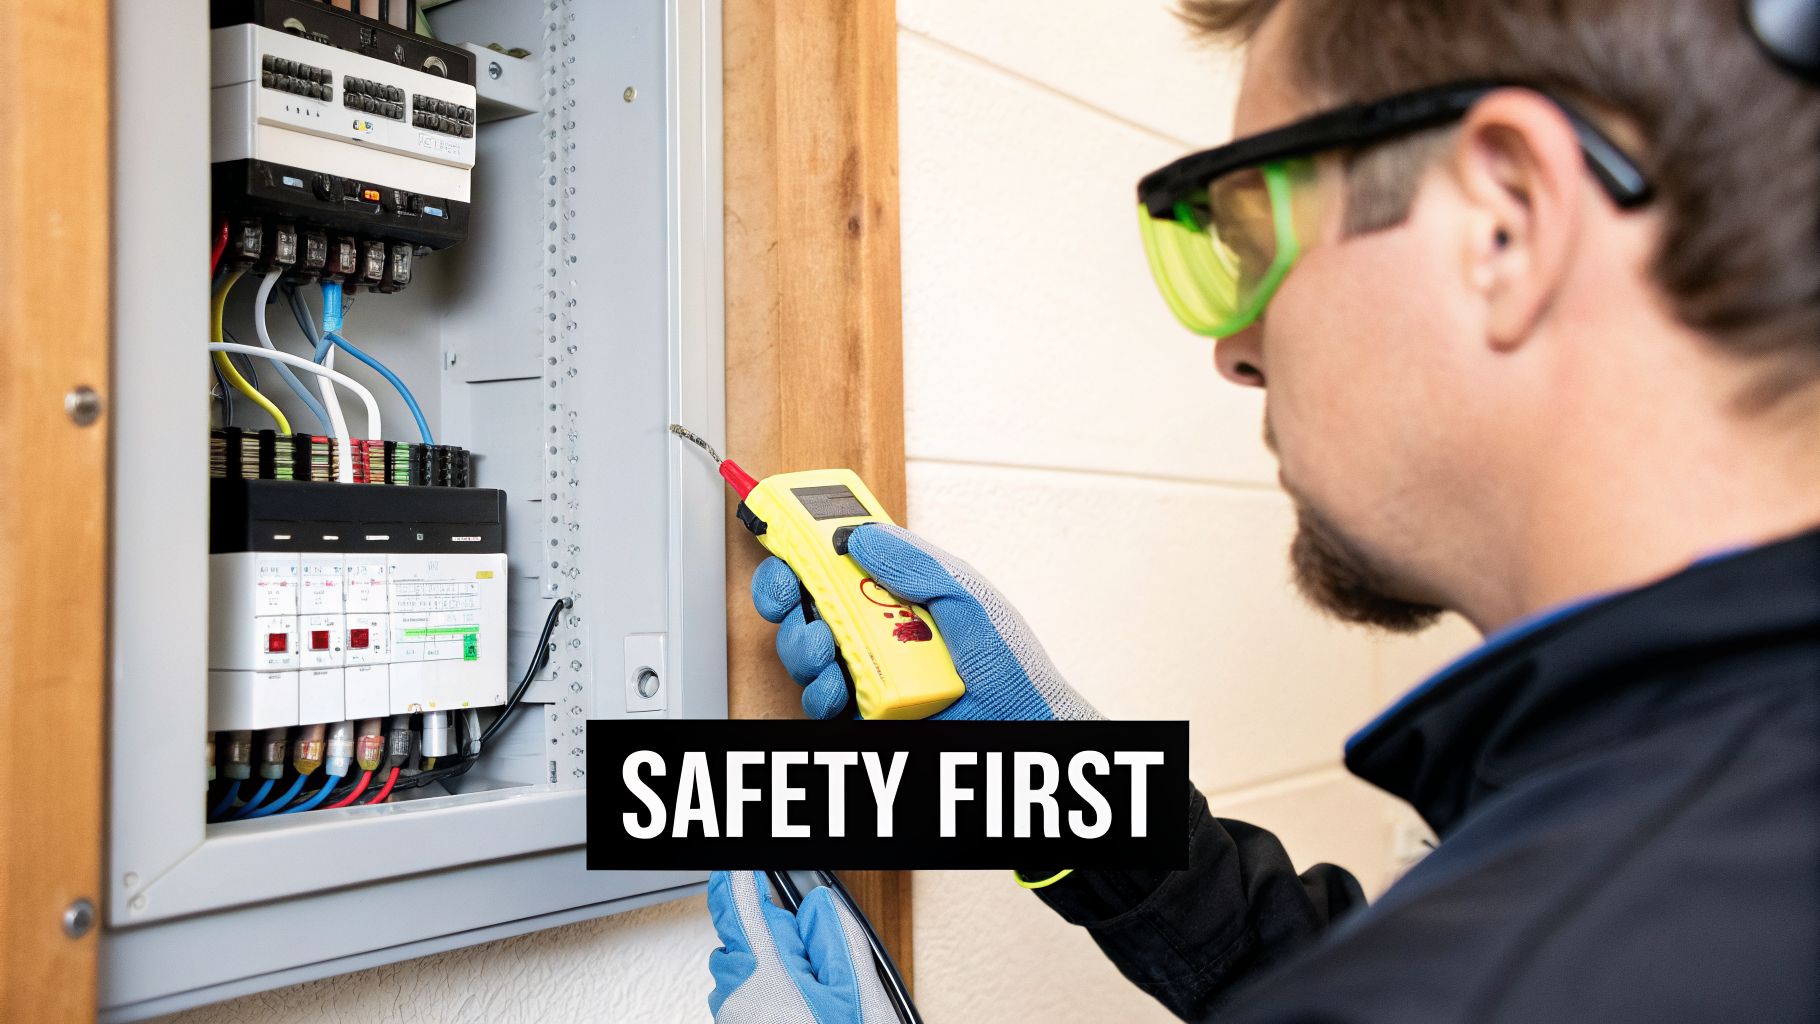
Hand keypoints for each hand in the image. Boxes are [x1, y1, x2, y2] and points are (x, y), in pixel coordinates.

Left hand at [707, 870, 898, 1022]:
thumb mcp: (856, 993)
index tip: (742, 866)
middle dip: (774, 939)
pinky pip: (743, 1001)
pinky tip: (802, 1016)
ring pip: (743, 974)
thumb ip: (833, 937)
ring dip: (771, 972)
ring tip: (815, 1001)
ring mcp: (730, 1023)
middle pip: (742, 941)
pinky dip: (767, 998)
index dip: (739, 880)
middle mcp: (734, 999)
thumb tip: (815, 905)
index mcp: (764, 976)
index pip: (735, 907)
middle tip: (816, 963)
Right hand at [751, 523, 1101, 720]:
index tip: (780, 533)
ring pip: (805, 646)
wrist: (1023, 727)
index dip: (805, 542)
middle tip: (789, 596)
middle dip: (786, 592)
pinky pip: (819, 696)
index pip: (840, 555)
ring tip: (828, 649)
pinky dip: (818, 690)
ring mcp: (868, 666)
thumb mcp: (965, 597)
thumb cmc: (1009, 665)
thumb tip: (860, 535)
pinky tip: (839, 688)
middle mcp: (878, 624)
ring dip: (802, 643)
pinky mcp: (864, 707)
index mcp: (899, 587)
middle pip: (807, 597)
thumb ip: (914, 564)